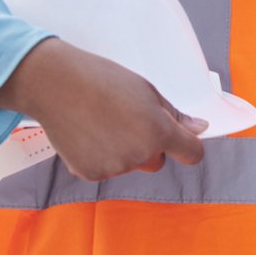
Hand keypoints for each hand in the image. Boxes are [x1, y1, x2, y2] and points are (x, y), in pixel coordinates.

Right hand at [0, 37, 206, 181]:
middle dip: (150, 146)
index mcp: (159, 132)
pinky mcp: (90, 174)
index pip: (191, 154)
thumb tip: (199, 130)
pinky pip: (106, 169)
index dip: (189, 147)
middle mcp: (140, 155)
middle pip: (157, 161)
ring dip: (124, 151)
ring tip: (102, 122)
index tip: (183, 140)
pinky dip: (101, 156)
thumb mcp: (147, 91)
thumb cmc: (104, 80)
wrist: (56, 84)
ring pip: (131, 165)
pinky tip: (87, 134)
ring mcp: (114, 168)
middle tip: (128, 120)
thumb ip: (174, 116)